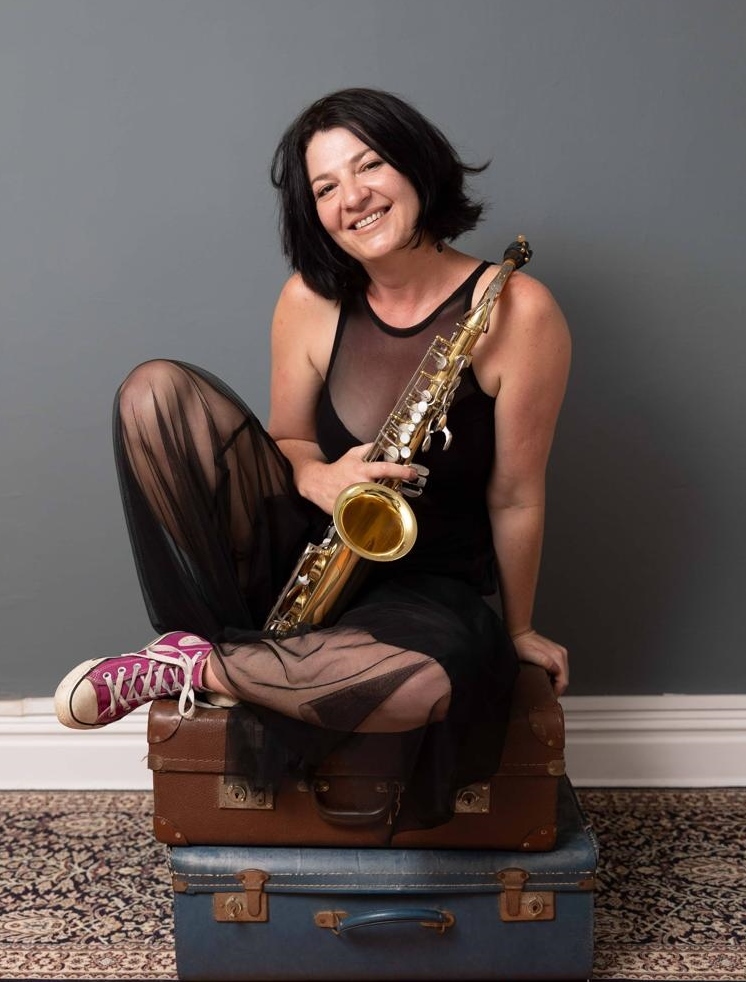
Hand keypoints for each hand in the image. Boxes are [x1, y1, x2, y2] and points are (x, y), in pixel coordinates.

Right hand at [300, 443, 419, 514]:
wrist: (318, 483)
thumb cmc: (337, 469)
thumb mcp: (352, 454)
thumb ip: (368, 448)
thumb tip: (383, 444)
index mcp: (363, 469)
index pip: (385, 469)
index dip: (400, 471)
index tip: (412, 473)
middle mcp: (361, 484)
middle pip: (386, 490)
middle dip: (395, 492)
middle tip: (397, 492)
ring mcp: (356, 498)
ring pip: (379, 503)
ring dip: (385, 503)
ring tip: (384, 502)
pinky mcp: (351, 509)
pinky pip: (368, 513)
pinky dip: (374, 512)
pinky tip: (373, 510)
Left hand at [511, 629, 568, 696]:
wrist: (519, 633)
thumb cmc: (521, 645)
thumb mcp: (530, 655)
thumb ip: (545, 662)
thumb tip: (556, 671)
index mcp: (558, 656)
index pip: (563, 682)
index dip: (556, 692)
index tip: (548, 697)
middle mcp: (562, 654)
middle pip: (564, 679)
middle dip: (557, 688)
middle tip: (546, 695)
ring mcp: (560, 653)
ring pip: (563, 675)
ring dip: (556, 683)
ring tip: (545, 688)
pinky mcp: (557, 653)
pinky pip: (560, 669)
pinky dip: (555, 676)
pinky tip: (546, 678)